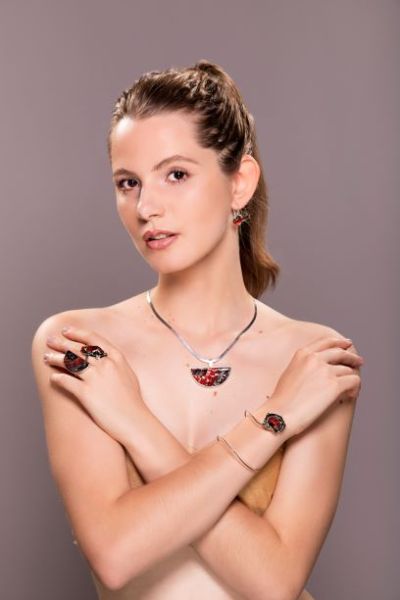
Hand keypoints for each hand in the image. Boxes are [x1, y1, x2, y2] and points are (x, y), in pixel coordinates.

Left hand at [43, 325, 147, 444]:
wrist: (133, 420)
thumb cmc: (132, 401)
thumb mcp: (128, 374)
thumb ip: (116, 363)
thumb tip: (105, 356)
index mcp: (116, 357)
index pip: (92, 339)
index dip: (77, 333)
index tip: (66, 331)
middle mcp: (105, 364)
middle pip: (78, 348)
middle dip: (62, 343)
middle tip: (51, 340)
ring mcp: (95, 378)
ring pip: (70, 362)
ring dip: (55, 358)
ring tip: (47, 357)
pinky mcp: (86, 393)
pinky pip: (66, 381)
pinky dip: (57, 378)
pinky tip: (53, 378)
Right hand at [268, 336, 362, 436]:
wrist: (280, 414)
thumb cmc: (282, 400)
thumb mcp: (290, 373)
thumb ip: (304, 365)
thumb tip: (317, 369)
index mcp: (303, 354)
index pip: (326, 342)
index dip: (340, 342)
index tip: (347, 344)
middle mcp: (315, 358)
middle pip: (341, 352)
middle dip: (352, 357)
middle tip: (359, 361)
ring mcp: (325, 371)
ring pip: (348, 370)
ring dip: (351, 378)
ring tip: (351, 389)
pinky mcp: (334, 385)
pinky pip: (354, 381)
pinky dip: (356, 388)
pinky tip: (352, 395)